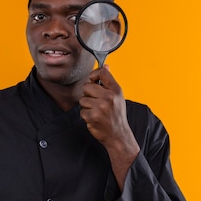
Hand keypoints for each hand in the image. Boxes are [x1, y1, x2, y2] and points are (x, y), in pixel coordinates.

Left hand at [79, 66, 139, 189]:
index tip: (93, 80)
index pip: (102, 72)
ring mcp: (100, 107)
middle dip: (89, 94)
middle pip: (87, 86)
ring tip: (97, 111)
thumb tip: (105, 66)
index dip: (94, 74)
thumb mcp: (118, 96)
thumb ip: (109, 81)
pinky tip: (95, 118)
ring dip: (87, 106)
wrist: (118, 135)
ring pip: (82, 99)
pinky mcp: (93, 116)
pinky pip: (82, 110)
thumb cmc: (116, 114)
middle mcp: (109, 97)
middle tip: (97, 102)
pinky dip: (86, 115)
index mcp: (116, 90)